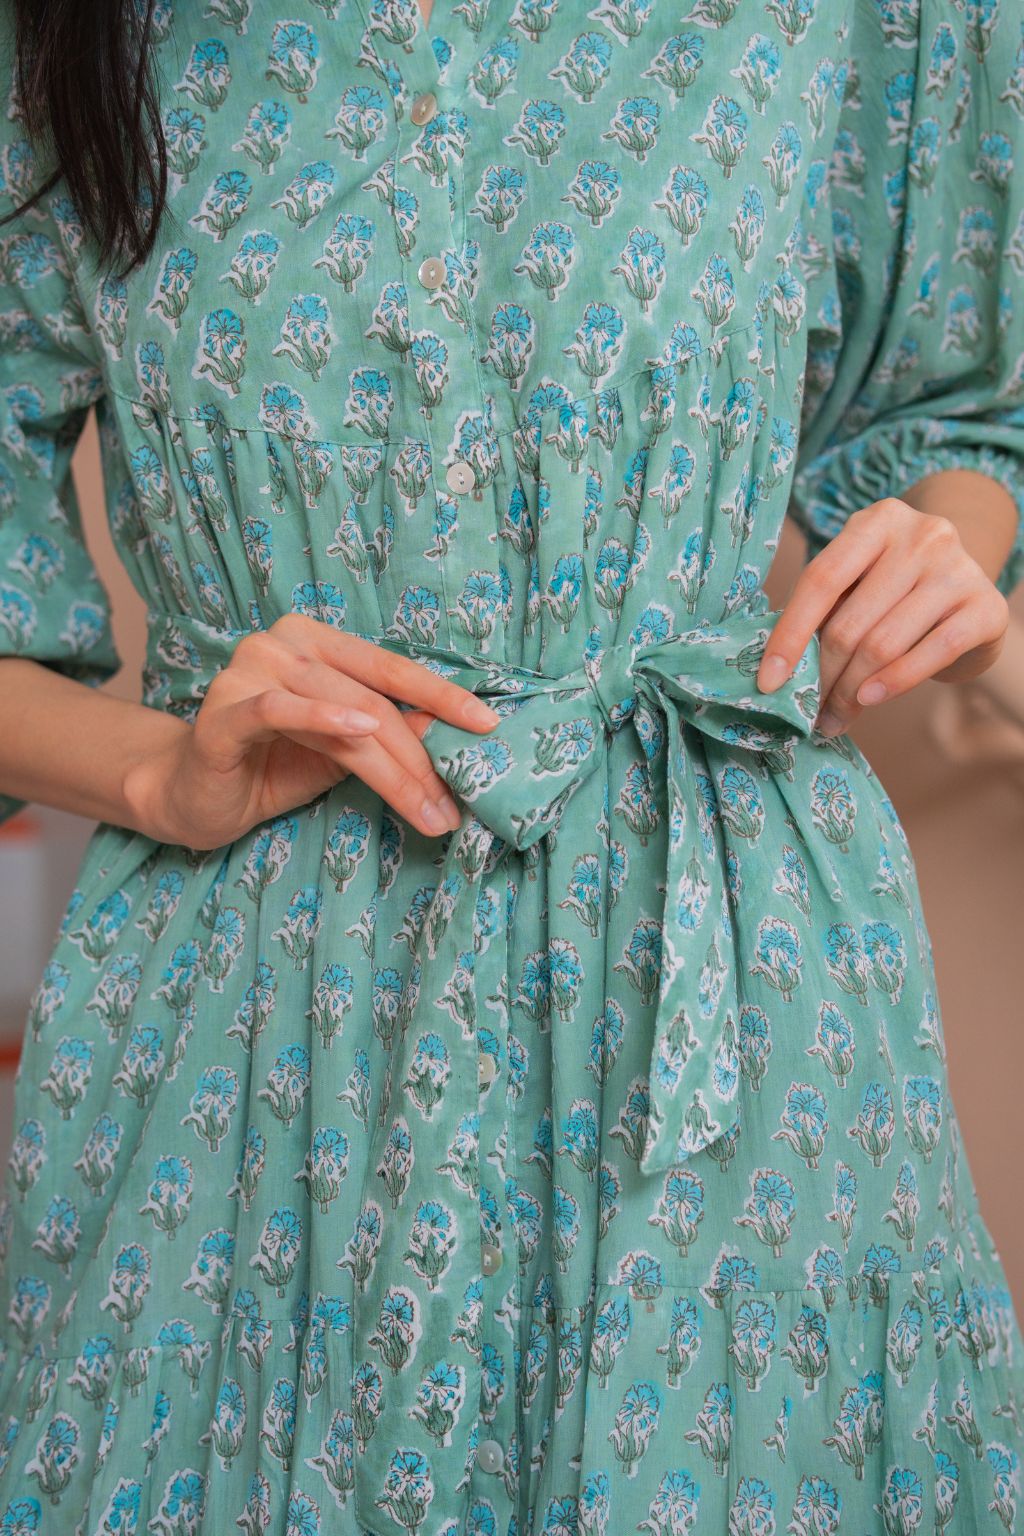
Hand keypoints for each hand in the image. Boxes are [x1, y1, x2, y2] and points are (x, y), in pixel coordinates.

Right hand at [128, 613, 499, 849]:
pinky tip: (360, 733)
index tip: (489, 726)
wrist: (193, 796)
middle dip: (420, 758)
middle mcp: (281, 643)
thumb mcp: (341, 749)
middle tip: (454, 804)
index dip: (441, 696)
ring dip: (393, 770)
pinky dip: (322, 719)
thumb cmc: (271, 767)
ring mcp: (249, 671)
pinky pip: (279, 710)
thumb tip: (447, 725)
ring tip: (428, 810)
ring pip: (342, 716)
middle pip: (372, 701)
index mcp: (315, 641)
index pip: (390, 667)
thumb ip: (386, 730)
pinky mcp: (224, 711)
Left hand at [756, 498, 1010, 736]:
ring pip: (884, 643)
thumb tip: (778, 671)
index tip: (768, 681)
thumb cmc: (897, 591)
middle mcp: (922, 536)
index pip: (821, 579)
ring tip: (834, 716)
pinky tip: (869, 700)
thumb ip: (826, 610)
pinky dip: (895, 683)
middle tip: (808, 710)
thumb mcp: (860, 582)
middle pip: (851, 621)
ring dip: (851, 691)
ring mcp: (959, 569)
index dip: (789, 634)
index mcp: (878, 521)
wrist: (970, 590)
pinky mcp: (986, 607)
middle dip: (823, 675)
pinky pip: (932, 653)